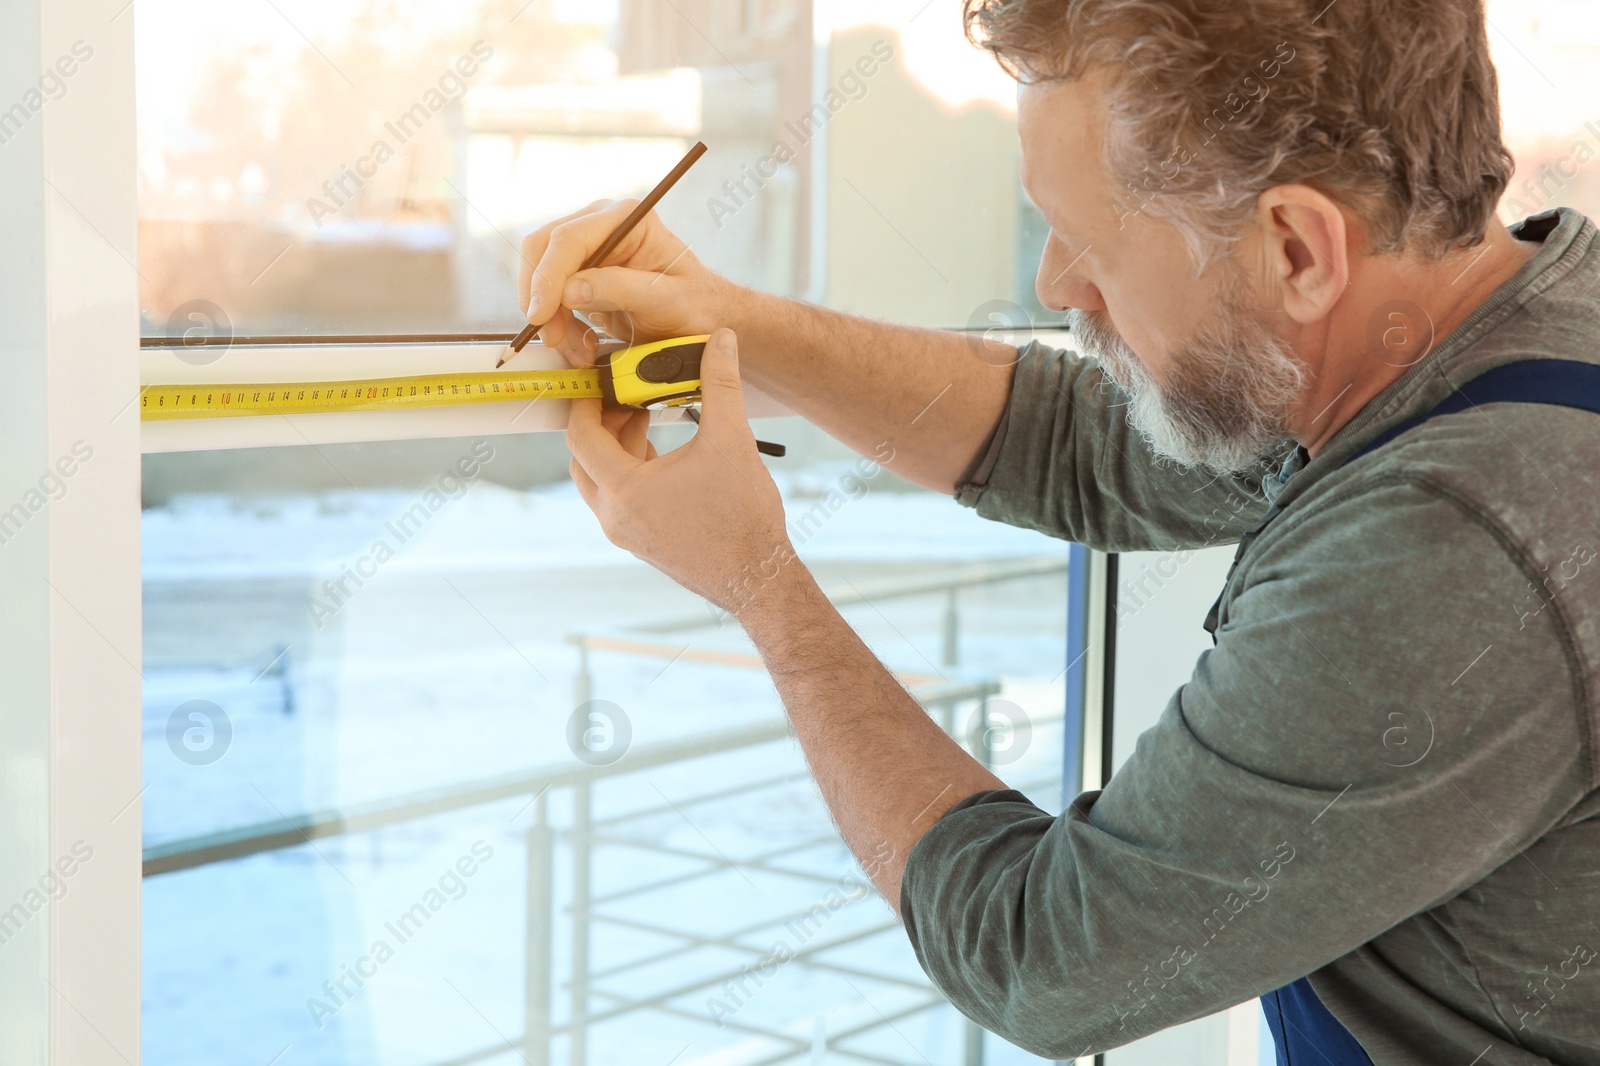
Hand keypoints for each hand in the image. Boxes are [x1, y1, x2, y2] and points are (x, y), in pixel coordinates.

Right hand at [519, 199, 733, 366]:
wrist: (703, 319)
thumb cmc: (695, 304)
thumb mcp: (666, 300)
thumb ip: (621, 289)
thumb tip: (570, 289)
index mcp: (627, 218)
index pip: (569, 239)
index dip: (547, 277)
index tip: (541, 315)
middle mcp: (601, 224)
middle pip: (543, 249)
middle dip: (541, 296)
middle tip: (552, 335)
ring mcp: (588, 247)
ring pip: (540, 274)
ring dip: (550, 316)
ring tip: (578, 348)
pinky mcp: (581, 273)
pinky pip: (551, 294)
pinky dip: (558, 323)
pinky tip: (581, 342)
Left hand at [566, 330, 795, 613]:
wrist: (759, 577)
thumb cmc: (744, 517)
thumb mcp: (732, 440)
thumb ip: (720, 384)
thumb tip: (720, 339)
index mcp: (625, 490)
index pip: (580, 436)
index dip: (586, 402)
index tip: (601, 380)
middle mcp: (615, 516)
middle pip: (583, 460)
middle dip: (599, 424)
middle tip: (625, 398)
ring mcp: (626, 534)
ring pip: (600, 482)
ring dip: (616, 449)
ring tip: (647, 420)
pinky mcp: (643, 543)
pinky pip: (620, 501)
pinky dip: (630, 473)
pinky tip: (663, 456)